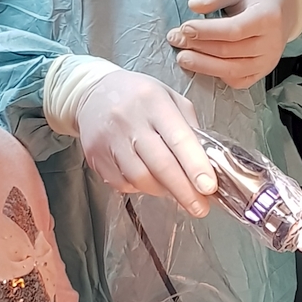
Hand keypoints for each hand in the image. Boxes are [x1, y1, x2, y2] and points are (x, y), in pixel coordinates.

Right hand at [75, 67, 216, 214]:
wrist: (92, 92)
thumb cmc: (139, 96)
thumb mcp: (169, 98)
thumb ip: (188, 127)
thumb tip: (206, 163)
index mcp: (154, 101)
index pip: (179, 139)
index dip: (195, 166)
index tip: (209, 188)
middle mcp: (129, 119)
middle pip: (160, 165)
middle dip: (184, 191)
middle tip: (199, 208)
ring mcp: (109, 138)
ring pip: (140, 178)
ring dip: (162, 190)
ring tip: (172, 188)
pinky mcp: (95, 155)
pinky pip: (122, 183)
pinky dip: (139, 187)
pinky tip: (147, 178)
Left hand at [169, 0, 295, 89]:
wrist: (286, 10)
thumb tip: (193, 6)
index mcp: (268, 18)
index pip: (234, 30)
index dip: (206, 32)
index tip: (184, 27)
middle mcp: (271, 43)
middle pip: (228, 51)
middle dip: (197, 47)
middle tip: (174, 39)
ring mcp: (268, 61)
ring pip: (231, 70)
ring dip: (203, 65)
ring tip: (182, 57)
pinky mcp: (262, 72)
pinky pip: (237, 81)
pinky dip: (217, 76)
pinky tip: (202, 66)